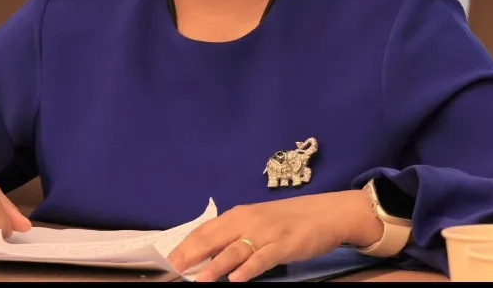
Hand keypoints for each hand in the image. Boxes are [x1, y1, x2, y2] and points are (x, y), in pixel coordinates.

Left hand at [167, 190, 381, 281]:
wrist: (325, 213)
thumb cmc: (287, 221)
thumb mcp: (256, 223)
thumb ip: (233, 236)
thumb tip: (205, 254)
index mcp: (237, 215)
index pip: (204, 230)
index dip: (184, 245)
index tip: (168, 260)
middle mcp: (247, 221)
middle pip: (212, 239)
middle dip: (190, 256)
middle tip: (173, 270)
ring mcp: (265, 233)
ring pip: (234, 250)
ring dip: (215, 266)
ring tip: (199, 279)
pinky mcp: (283, 245)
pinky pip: (262, 258)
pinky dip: (248, 269)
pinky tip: (236, 279)